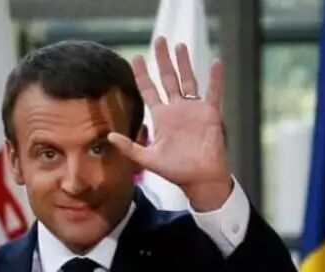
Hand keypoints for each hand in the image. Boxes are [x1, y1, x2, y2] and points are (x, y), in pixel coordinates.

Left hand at [108, 37, 231, 210]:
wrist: (201, 179)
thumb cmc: (177, 172)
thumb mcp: (148, 160)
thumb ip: (130, 147)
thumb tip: (108, 137)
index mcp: (161, 117)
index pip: (149, 90)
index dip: (143, 74)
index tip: (137, 58)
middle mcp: (177, 110)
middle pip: (168, 78)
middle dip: (163, 59)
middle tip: (160, 40)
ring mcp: (194, 110)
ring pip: (188, 80)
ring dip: (184, 63)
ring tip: (180, 45)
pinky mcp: (210, 114)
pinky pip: (213, 92)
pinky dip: (216, 78)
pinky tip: (216, 62)